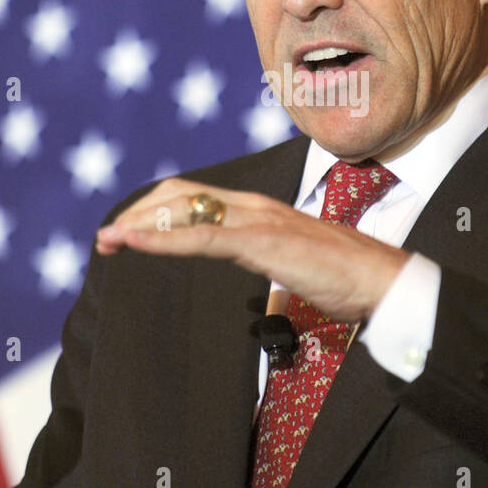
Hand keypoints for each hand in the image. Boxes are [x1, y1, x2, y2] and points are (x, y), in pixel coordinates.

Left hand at [94, 177, 409, 322]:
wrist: (382, 279)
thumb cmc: (344, 277)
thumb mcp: (292, 267)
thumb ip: (270, 266)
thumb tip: (262, 292)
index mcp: (259, 210)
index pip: (195, 196)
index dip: (155, 210)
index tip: (126, 233)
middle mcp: (254, 206)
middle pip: (180, 195)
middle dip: (137, 214)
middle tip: (105, 240)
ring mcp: (258, 221)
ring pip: (185, 210)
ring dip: (140, 225)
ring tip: (108, 242)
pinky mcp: (263, 243)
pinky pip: (202, 237)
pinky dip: (162, 240)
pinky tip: (135, 245)